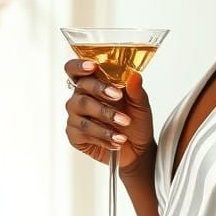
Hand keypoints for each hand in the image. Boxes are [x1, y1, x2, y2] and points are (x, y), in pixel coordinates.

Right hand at [64, 59, 154, 176]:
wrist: (137, 150)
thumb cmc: (136, 123)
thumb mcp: (140, 105)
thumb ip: (136, 90)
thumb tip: (134, 76)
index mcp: (93, 84)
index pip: (76, 69)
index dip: (79, 65)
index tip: (92, 66)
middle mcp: (81, 98)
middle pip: (81, 88)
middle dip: (100, 91)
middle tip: (117, 97)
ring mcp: (76, 117)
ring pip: (82, 110)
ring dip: (106, 117)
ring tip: (124, 124)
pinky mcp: (75, 135)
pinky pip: (84, 131)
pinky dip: (103, 135)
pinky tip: (116, 140)